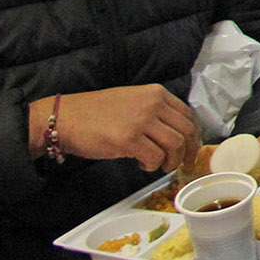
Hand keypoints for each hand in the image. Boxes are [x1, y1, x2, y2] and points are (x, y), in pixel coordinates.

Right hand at [37, 85, 200, 172]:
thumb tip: (174, 134)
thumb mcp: (133, 102)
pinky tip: (142, 164)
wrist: (65, 118)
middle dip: (189, 151)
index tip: (191, 149)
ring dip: (171, 161)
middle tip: (182, 164)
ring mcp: (141, 120)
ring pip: (175, 144)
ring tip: (160, 166)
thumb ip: (155, 112)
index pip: (188, 115)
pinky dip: (152, 165)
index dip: (194, 135)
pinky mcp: (128, 139)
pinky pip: (155, 157)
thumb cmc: (96, 113)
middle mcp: (153, 103)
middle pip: (187, 130)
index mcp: (157, 93)